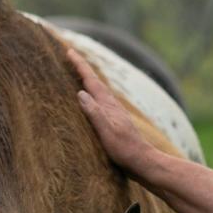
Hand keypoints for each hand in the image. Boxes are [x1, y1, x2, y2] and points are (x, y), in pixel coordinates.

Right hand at [65, 47, 157, 178]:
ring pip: (98, 91)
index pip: (91, 81)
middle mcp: (111, 105)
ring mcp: (114, 113)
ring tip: (77, 74)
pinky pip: (99, 102)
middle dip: (82, 68)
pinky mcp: (115, 121)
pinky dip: (92, 95)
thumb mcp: (107, 131)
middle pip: (94, 82)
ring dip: (87, 81)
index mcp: (108, 105)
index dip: (80, 65)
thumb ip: (94, 113)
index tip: (69, 51)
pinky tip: (91, 101)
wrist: (142, 161)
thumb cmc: (124, 149)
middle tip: (70, 56)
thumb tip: (80, 92)